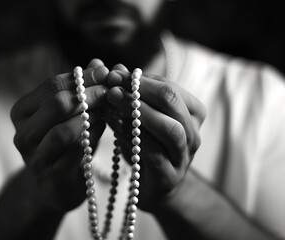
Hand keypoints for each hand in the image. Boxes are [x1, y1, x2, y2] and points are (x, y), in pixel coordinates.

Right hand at [10, 59, 108, 212]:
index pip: (52, 85)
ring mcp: (33, 157)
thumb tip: (98, 63)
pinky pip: (75, 151)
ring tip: (110, 110)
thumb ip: (81, 89)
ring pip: (64, 129)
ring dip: (92, 117)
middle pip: (57, 104)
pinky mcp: (50, 177)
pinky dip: (93, 136)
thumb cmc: (65, 144)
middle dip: (90, 95)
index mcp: (22, 111)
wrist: (56, 186)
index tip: (107, 73)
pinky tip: (104, 128)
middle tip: (112, 92)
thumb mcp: (71, 114)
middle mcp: (22, 133)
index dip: (83, 77)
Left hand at [105, 64, 205, 212]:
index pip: (168, 87)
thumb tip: (113, 69)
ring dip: (139, 111)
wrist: (156, 187)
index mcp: (191, 113)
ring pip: (170, 128)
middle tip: (112, 85)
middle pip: (173, 101)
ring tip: (112, 100)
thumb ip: (127, 95)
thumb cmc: (146, 147)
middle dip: (140, 90)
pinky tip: (115, 129)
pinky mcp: (169, 177)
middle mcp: (192, 133)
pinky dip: (133, 138)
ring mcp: (184, 156)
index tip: (113, 74)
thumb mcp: (137, 118)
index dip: (139, 79)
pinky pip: (154, 154)